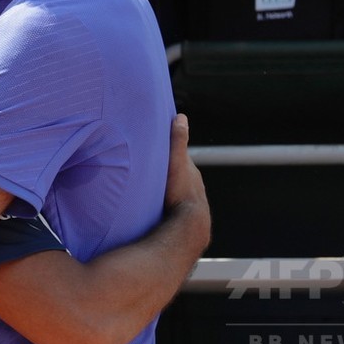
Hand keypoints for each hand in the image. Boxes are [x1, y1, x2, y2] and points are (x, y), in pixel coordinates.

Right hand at [163, 114, 210, 252]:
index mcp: (190, 170)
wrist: (189, 226)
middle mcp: (193, 184)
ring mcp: (189, 199)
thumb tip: (181, 117)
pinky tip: (156, 202)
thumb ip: (178, 141)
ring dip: (165, 184)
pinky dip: (166, 198)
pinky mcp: (182, 214)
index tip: (157, 143)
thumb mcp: (177, 162)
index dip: (169, 149)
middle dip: (166, 167)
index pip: (180, 155)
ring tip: (150, 184)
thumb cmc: (181, 192)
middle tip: (150, 163)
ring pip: (176, 187)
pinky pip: (173, 201)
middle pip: (178, 171)